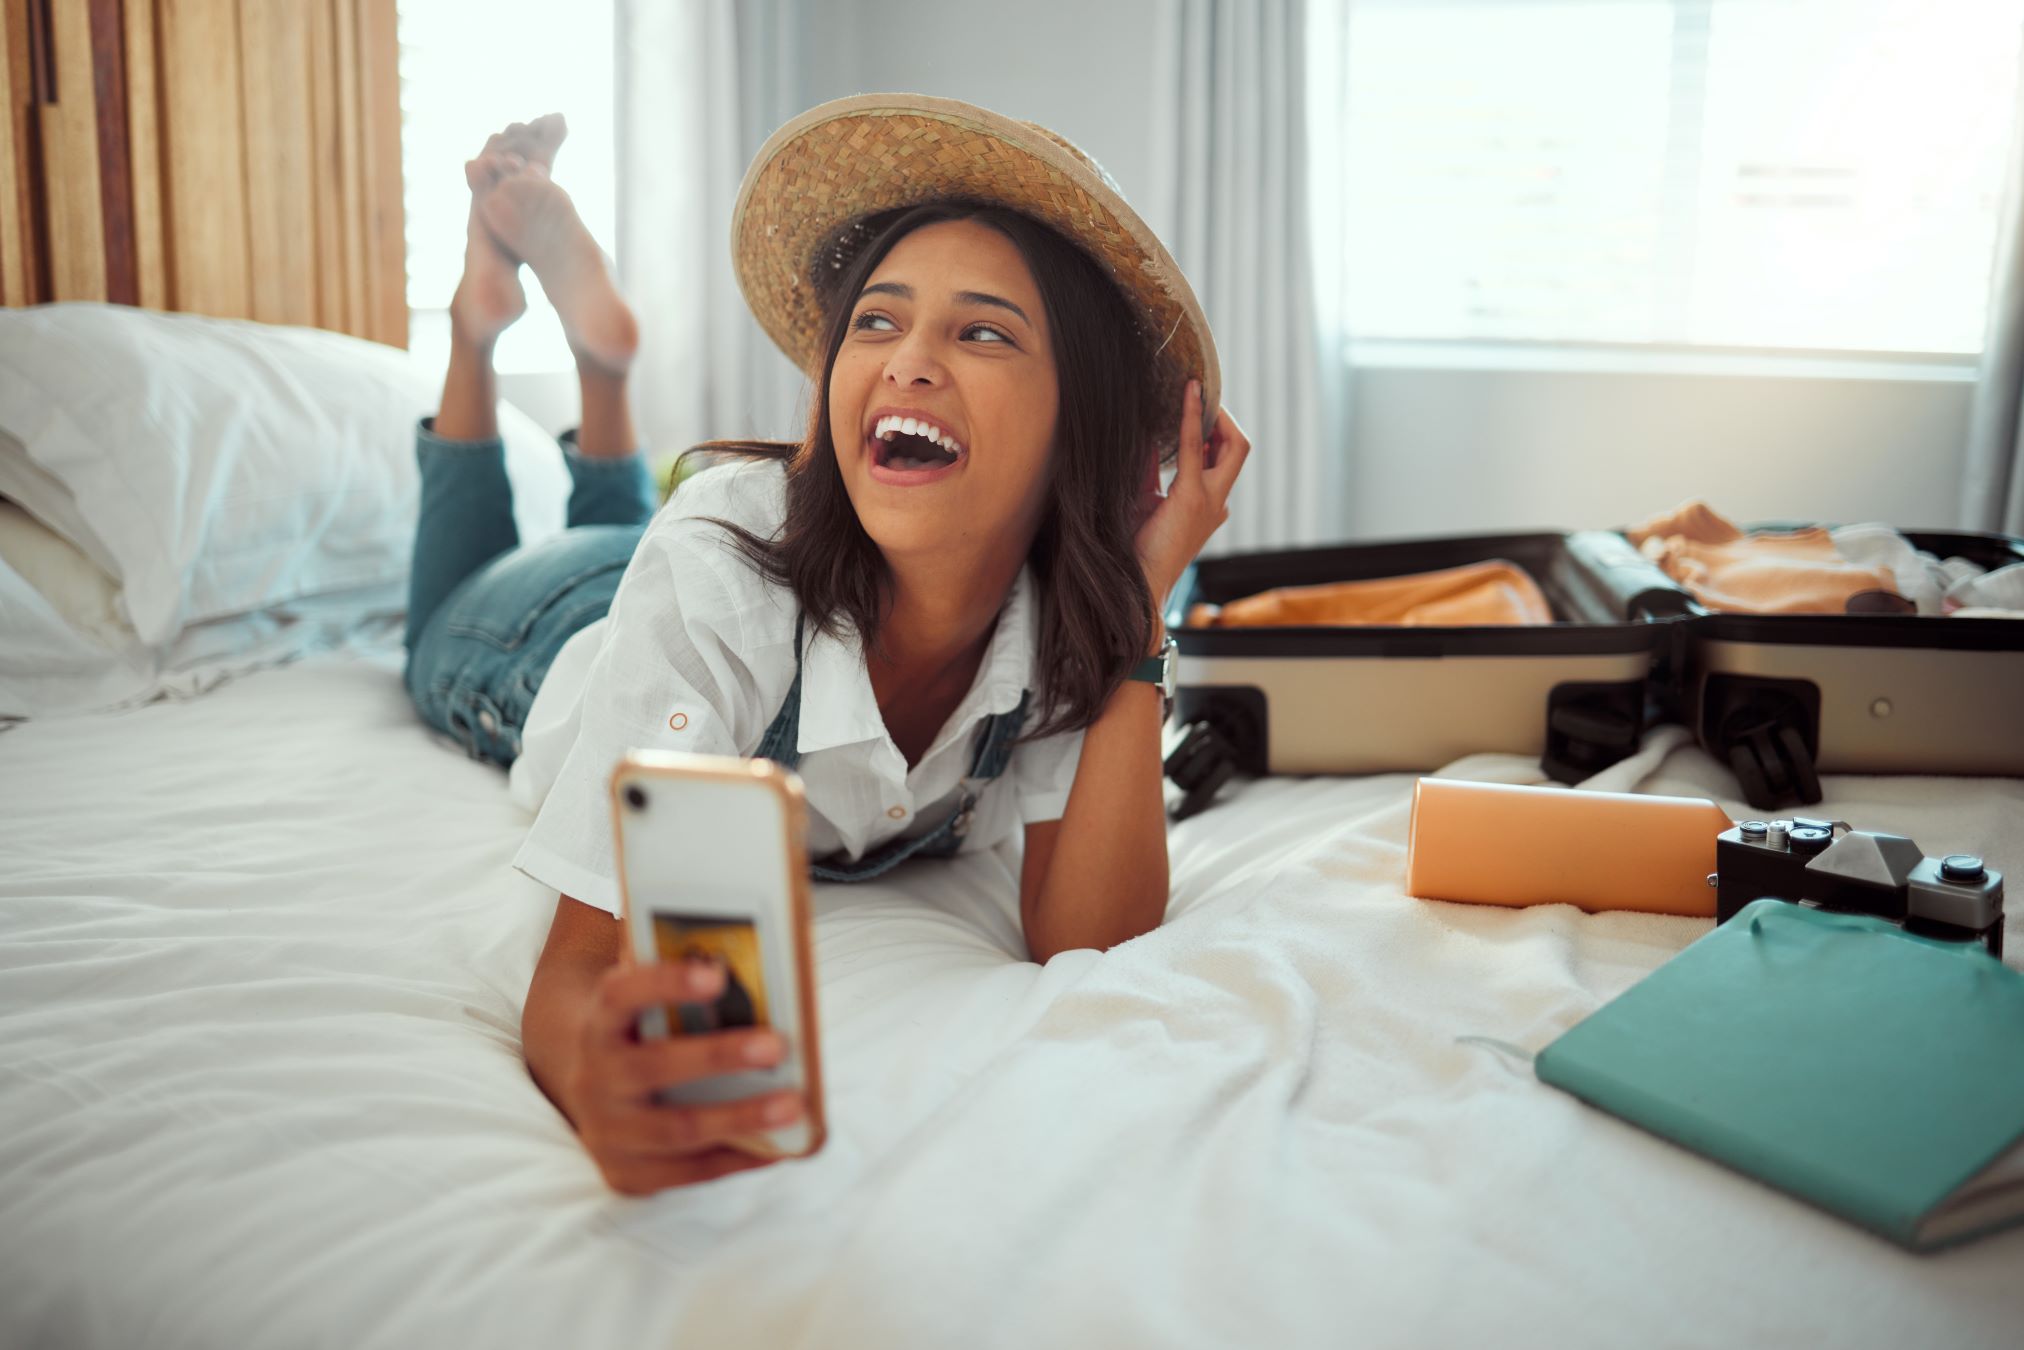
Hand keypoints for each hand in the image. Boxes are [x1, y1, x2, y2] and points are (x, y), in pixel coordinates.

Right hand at [561, 957, 803, 1195]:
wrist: (595, 1100)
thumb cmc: (646, 1041)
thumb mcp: (648, 1012)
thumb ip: (684, 995)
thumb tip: (759, 984)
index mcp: (601, 1024)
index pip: (620, 995)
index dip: (665, 983)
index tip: (717, 975)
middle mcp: (594, 1078)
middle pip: (655, 1065)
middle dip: (719, 1056)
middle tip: (777, 1046)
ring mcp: (606, 1132)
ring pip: (677, 1128)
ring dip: (741, 1117)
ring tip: (793, 1105)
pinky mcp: (626, 1173)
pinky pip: (689, 1171)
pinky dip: (739, 1159)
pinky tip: (780, 1146)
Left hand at [1133, 381, 1251, 611]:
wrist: (1140, 583)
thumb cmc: (1138, 549)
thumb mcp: (1144, 501)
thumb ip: (1150, 472)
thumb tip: (1145, 439)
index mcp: (1209, 505)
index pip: (1223, 459)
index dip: (1215, 431)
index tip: (1200, 406)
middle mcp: (1217, 501)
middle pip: (1238, 449)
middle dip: (1226, 419)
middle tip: (1204, 397)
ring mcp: (1211, 500)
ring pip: (1233, 447)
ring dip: (1216, 416)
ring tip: (1194, 391)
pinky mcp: (1192, 498)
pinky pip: (1197, 448)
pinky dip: (1192, 417)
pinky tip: (1188, 394)